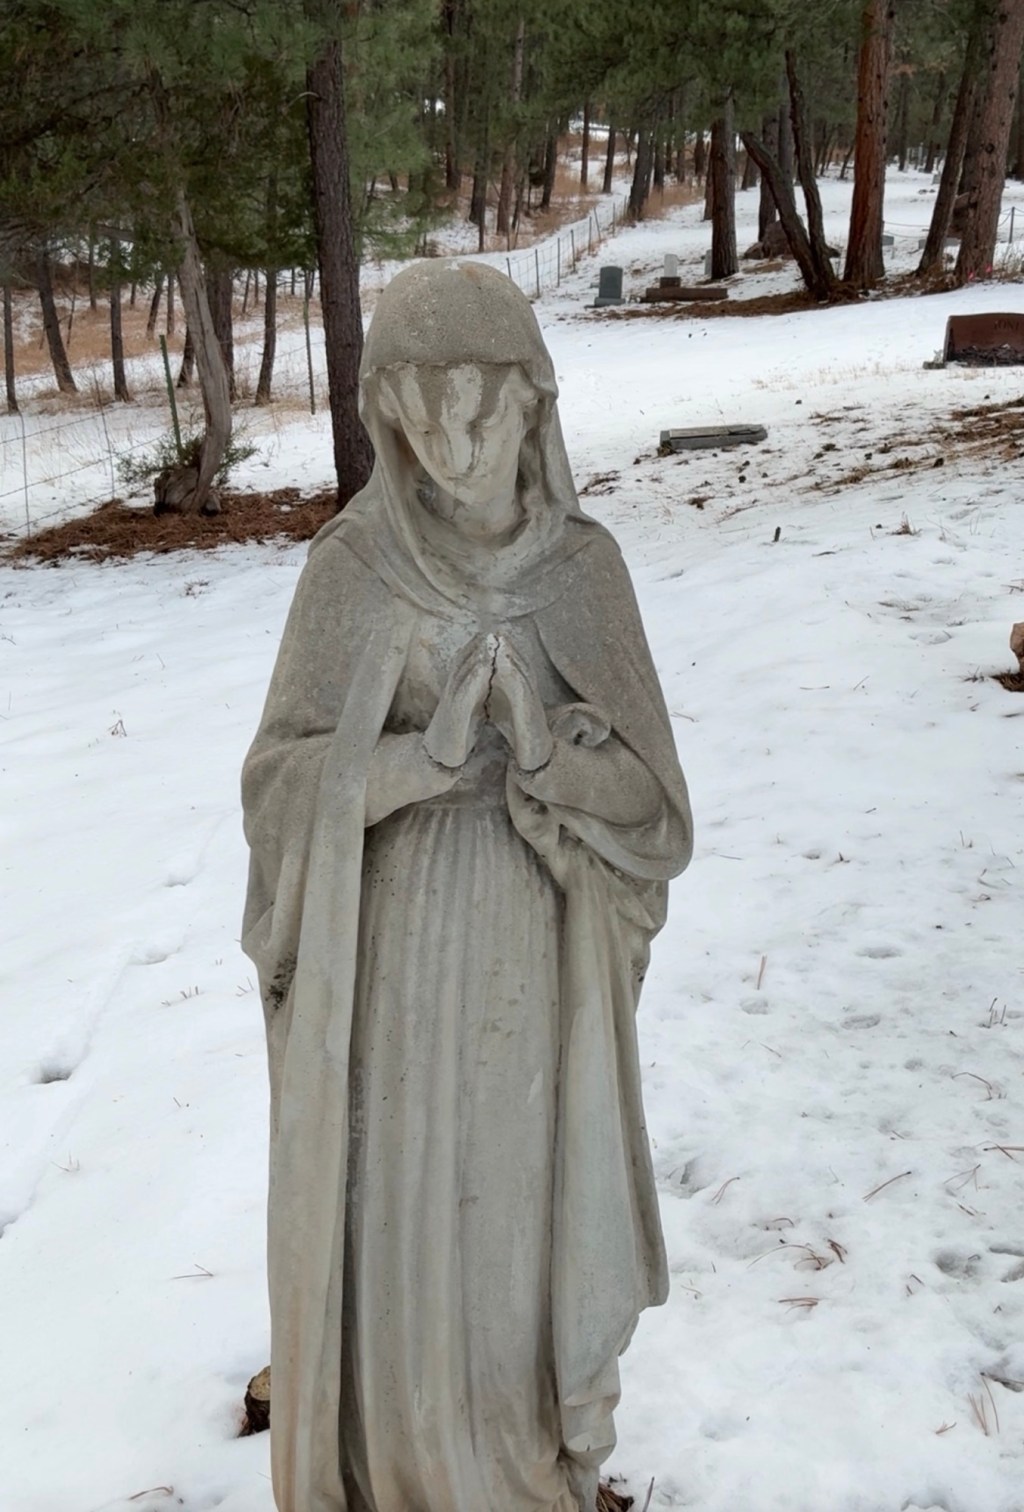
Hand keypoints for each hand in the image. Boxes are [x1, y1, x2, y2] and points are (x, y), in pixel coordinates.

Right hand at [423, 633, 496, 768]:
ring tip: (491, 643)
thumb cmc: (456, 735)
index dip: (477, 648)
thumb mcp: (468, 710)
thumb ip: (474, 693)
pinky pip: (462, 695)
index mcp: (456, 691)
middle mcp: (451, 694)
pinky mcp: (451, 719)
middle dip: (478, 647)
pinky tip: (484, 670)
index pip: (465, 664)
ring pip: (462, 676)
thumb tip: (485, 677)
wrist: (438, 760)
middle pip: (462, 664)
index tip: (494, 635)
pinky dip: (473, 680)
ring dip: (477, 658)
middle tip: (494, 632)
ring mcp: (450, 705)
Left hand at [489, 637, 553, 772]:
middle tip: (495, 631)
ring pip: (522, 674)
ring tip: (499, 641)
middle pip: (520, 664)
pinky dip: (514, 676)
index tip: (489, 636)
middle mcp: (530, 694)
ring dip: (511, 656)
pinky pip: (522, 691)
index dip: (504, 650)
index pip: (514, 666)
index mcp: (522, 692)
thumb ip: (499, 691)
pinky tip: (504, 665)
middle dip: (508, 647)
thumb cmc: (520, 734)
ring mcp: (533, 704)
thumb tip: (490, 677)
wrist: (534, 760)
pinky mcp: (532, 715)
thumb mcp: (504, 708)